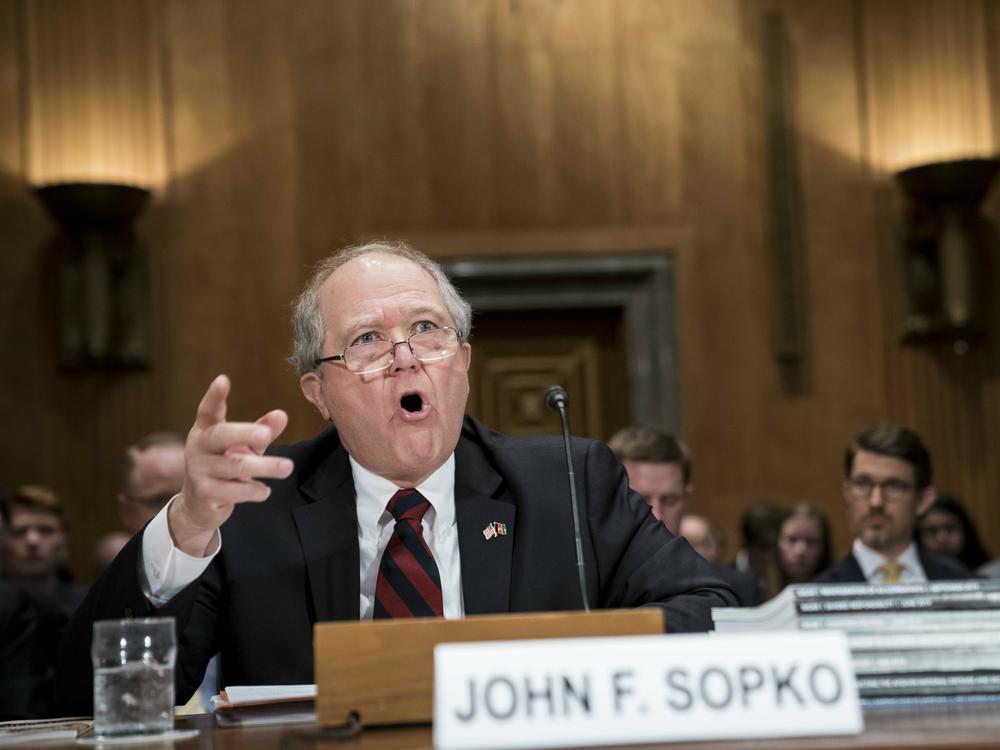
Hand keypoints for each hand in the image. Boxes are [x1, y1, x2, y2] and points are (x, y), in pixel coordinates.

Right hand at [169, 374, 293, 555]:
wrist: (199, 505)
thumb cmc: (225, 466)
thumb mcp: (244, 446)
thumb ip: (262, 430)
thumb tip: (282, 415)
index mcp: (206, 430)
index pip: (208, 410)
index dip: (214, 396)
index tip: (222, 380)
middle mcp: (198, 447)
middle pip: (222, 436)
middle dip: (245, 434)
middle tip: (266, 435)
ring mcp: (199, 471)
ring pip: (234, 466)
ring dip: (264, 467)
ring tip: (287, 467)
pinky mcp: (205, 494)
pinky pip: (234, 491)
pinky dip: (253, 490)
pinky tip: (264, 491)